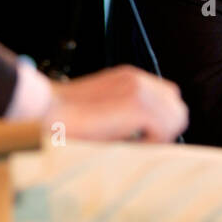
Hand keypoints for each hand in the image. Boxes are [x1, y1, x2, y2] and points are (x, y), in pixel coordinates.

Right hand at [43, 66, 187, 143]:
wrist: (44, 112)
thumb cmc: (66, 120)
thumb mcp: (104, 113)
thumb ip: (128, 117)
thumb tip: (151, 137)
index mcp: (130, 78)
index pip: (169, 99)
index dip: (160, 122)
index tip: (140, 137)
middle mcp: (137, 79)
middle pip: (177, 106)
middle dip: (164, 129)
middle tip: (138, 142)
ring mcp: (139, 88)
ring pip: (176, 117)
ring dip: (158, 135)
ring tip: (131, 142)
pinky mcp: (137, 103)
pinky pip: (165, 128)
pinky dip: (151, 141)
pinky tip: (126, 142)